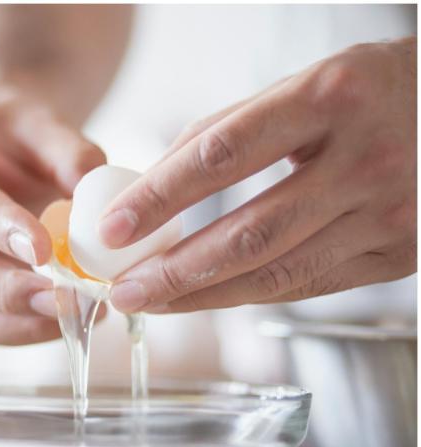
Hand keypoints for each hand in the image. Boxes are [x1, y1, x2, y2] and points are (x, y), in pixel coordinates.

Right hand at [0, 95, 105, 343]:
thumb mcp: (42, 121)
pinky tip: (60, 321)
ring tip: (71, 314)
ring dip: (15, 319)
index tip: (42, 249)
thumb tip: (92, 187)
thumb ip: (68, 149)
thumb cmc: (15, 135)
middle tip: (59, 298)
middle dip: (4, 288)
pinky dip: (18, 331)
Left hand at [100, 38, 416, 313]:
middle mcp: (366, 158)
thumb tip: (149, 187)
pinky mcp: (400, 255)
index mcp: (330, 97)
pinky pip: (306, 285)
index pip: (222, 155)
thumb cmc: (365, 93)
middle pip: (249, 232)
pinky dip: (247, 295)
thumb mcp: (300, 86)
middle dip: (173, 270)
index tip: (112, 227)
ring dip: (202, 296)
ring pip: (276, 273)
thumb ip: (227, 133)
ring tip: (151, 301)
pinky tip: (204, 297)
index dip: (160, 197)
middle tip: (122, 289)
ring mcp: (390, 213)